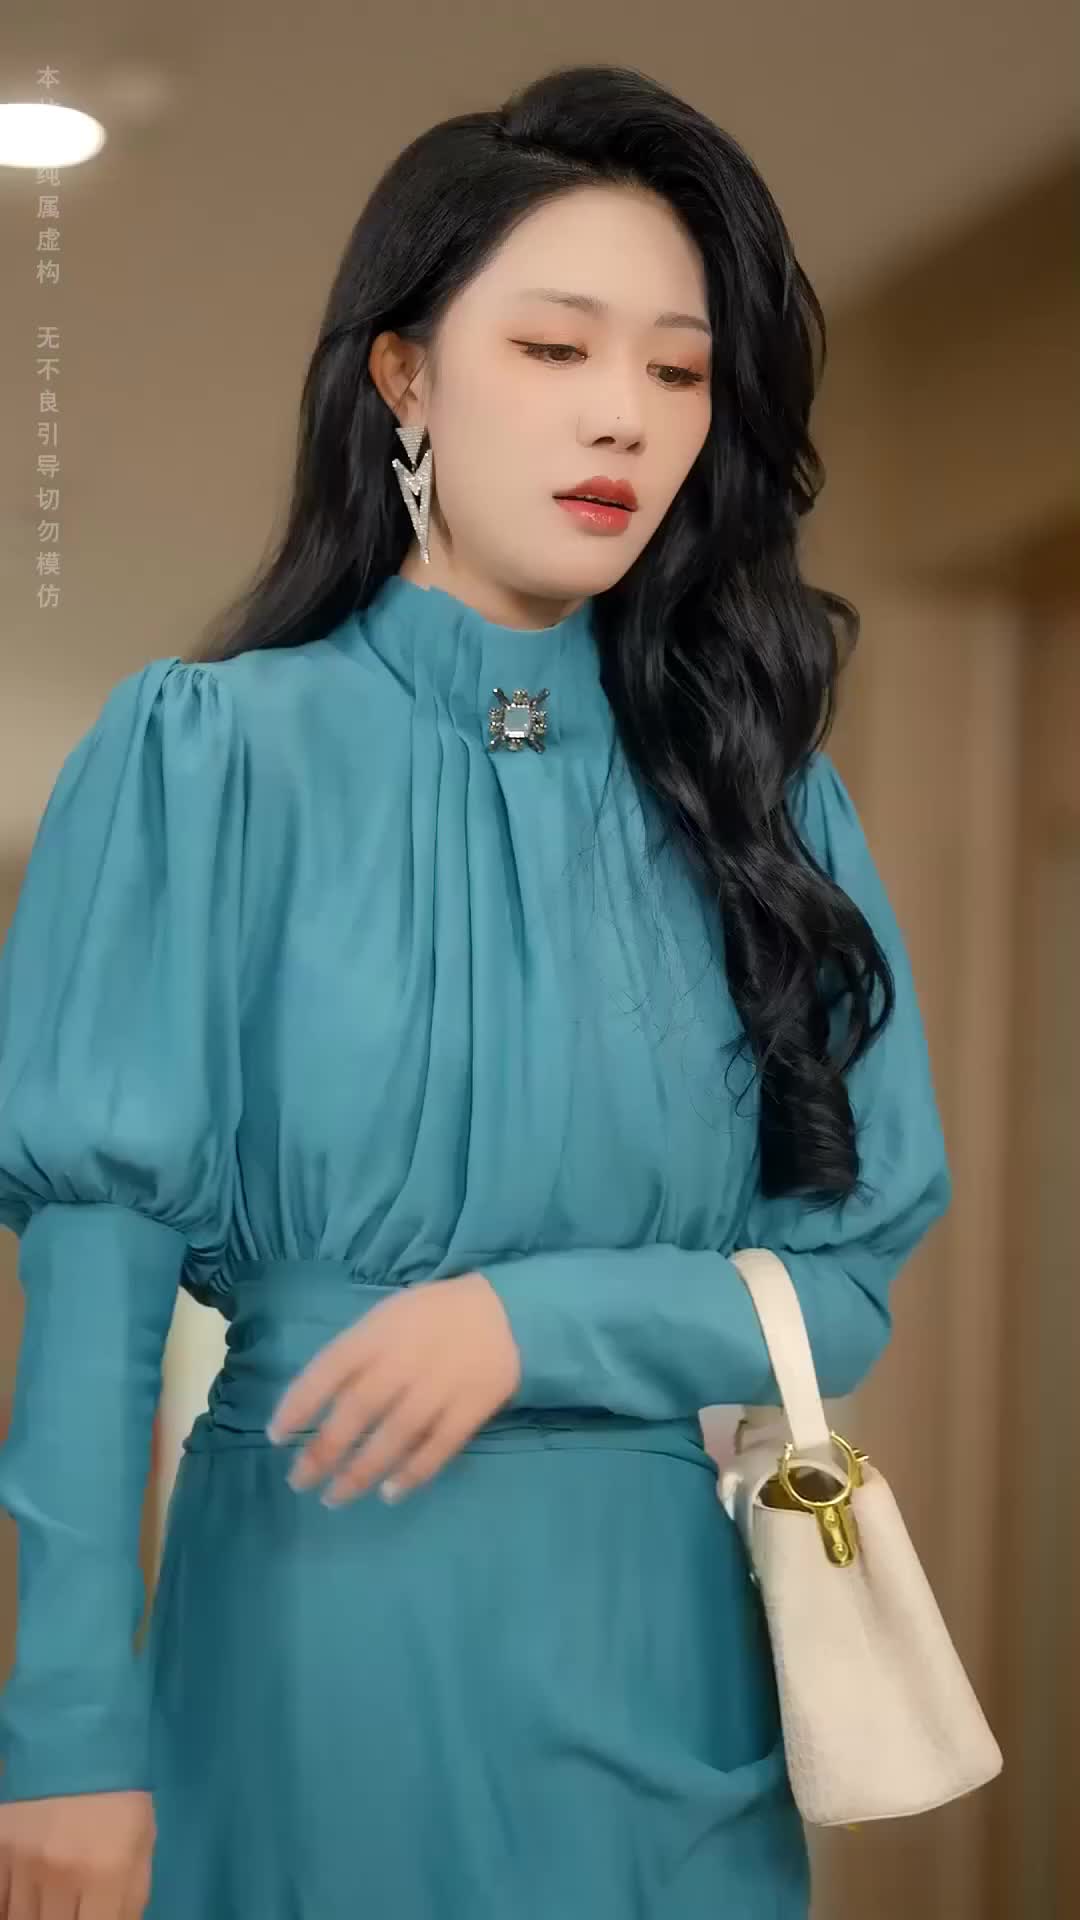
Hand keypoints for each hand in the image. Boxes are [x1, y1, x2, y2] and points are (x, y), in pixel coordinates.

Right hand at [0, 1790, 155, 1919]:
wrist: (78, 1742)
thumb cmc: (118, 1797)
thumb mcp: (142, 1846)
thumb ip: (129, 1901)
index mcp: (106, 1872)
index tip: (90, 1918)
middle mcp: (61, 1874)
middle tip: (72, 1909)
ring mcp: (23, 1862)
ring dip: (36, 1917)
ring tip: (52, 1902)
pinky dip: (9, 1907)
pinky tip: (26, 1899)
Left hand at [265, 1273, 520, 1504]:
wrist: (508, 1313)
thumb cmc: (434, 1316)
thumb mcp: (388, 1316)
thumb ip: (356, 1353)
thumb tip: (315, 1400)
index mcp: (380, 1332)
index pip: (328, 1369)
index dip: (299, 1404)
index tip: (275, 1436)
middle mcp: (405, 1360)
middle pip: (357, 1410)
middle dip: (323, 1450)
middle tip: (298, 1481)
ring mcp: (440, 1387)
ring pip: (394, 1436)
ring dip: (361, 1471)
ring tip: (334, 1497)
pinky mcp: (470, 1409)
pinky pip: (438, 1448)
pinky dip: (413, 1473)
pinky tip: (390, 1493)